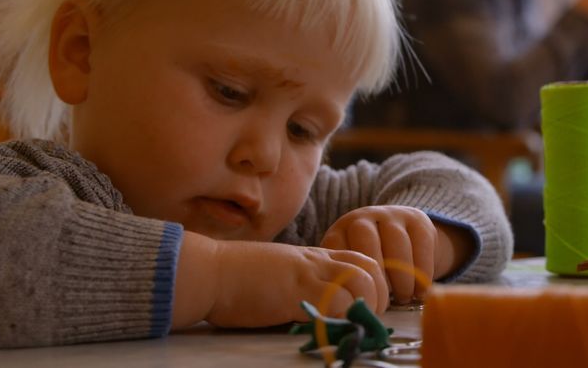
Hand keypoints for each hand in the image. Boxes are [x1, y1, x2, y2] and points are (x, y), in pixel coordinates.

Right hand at [172, 231, 387, 328]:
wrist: (208, 272)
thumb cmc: (236, 277)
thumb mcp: (280, 272)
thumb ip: (303, 283)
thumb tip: (322, 307)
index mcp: (313, 256)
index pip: (361, 258)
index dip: (374, 282)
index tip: (369, 306)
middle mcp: (316, 261)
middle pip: (370, 267)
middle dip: (379, 295)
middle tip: (368, 319)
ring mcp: (307, 275)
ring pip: (361, 282)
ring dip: (367, 307)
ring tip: (355, 326)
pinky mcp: (295, 294)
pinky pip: (336, 303)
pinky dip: (343, 319)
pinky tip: (333, 331)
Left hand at [320, 205, 435, 304]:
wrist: (402, 237)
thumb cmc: (370, 265)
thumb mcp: (352, 270)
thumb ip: (347, 285)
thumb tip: (346, 315)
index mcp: (340, 232)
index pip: (338, 247)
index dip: (348, 275)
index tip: (358, 301)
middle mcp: (363, 218)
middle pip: (366, 239)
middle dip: (377, 274)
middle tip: (384, 302)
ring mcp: (390, 215)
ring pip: (397, 240)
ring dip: (402, 275)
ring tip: (404, 298)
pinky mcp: (416, 218)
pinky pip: (421, 242)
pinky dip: (422, 270)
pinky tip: (420, 290)